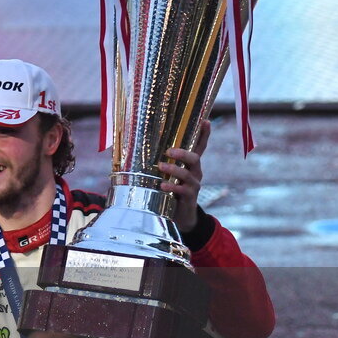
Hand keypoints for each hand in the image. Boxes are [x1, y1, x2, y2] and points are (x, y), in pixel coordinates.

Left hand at [158, 119, 210, 233]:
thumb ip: (159, 163)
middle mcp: (195, 172)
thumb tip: (131, 148)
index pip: (199, 147)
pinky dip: (173, 187)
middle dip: (183, 153)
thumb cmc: (170, 190)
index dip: (204, 135)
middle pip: (195, 158)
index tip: (206, 121)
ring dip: (174, 169)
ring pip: (188, 174)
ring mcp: (193, 185)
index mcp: (190, 165)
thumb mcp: (166, 175)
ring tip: (161, 166)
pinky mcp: (189, 198)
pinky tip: (163, 185)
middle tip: (169, 151)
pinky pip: (183, 190)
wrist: (180, 216)